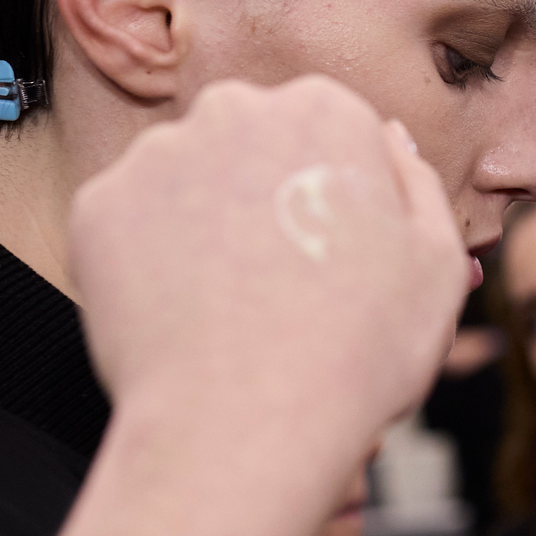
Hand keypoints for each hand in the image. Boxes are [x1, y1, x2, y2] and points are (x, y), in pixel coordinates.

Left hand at [70, 76, 464, 495]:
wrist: (245, 425)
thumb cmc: (360, 350)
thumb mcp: (438, 264)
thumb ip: (418, 183)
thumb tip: (389, 140)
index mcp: (324, 110)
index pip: (332, 130)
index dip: (341, 195)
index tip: (342, 253)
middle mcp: (233, 110)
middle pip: (255, 141)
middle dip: (270, 193)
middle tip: (290, 280)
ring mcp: (156, 156)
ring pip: (190, 180)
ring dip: (210, 223)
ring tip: (236, 305)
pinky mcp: (97, 208)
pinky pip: (133, 224)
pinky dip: (154, 260)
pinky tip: (187, 312)